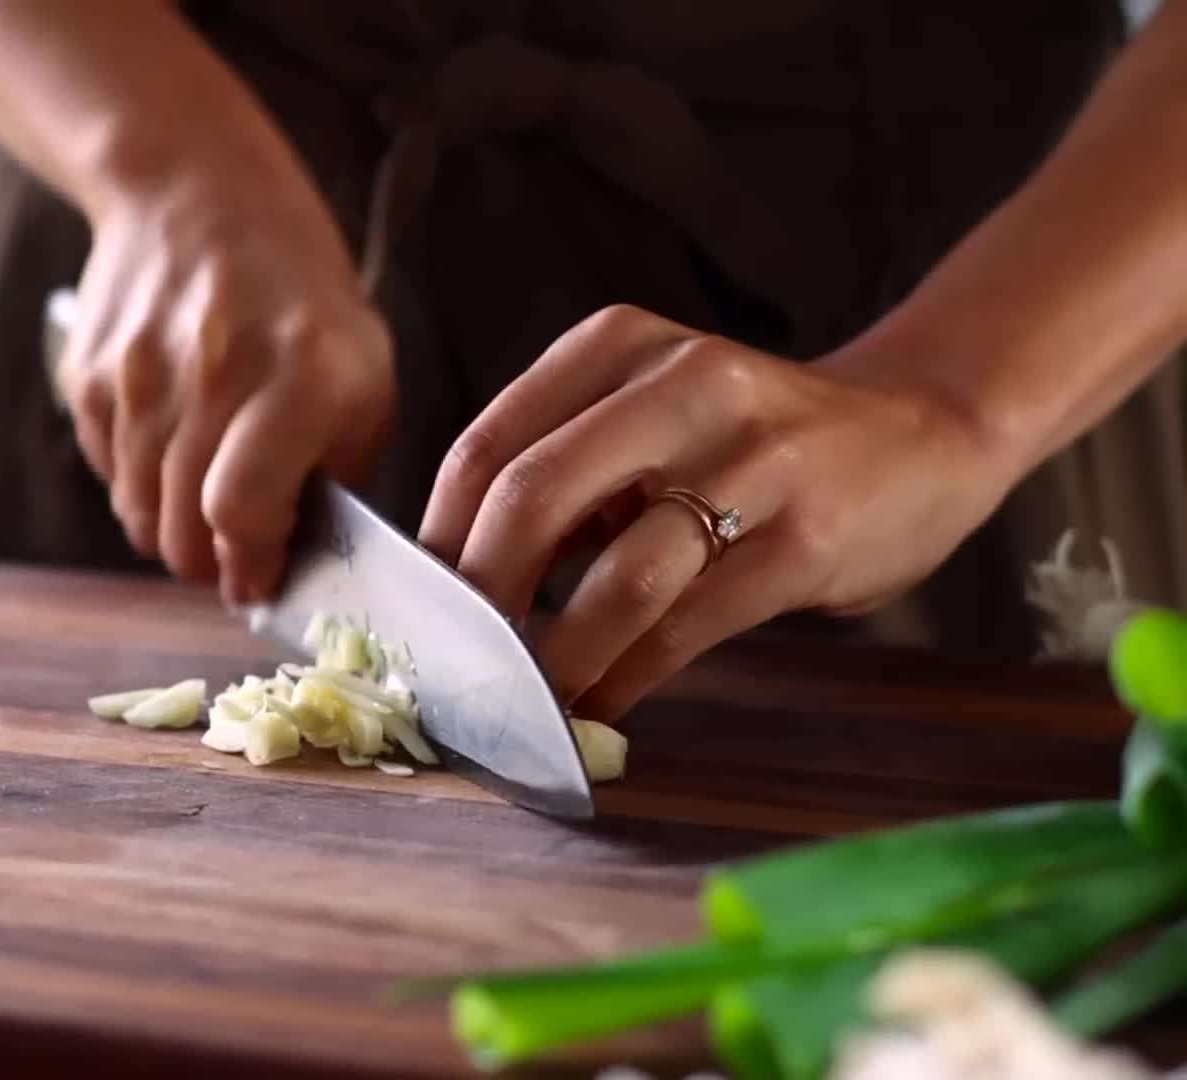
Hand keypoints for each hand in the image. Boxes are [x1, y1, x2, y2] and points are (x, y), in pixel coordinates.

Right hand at [60, 176, 394, 603]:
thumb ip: (336, 474)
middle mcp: (214, 373)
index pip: (242, 514)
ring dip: (173, 530)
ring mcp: (140, 373)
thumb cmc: (299, 302)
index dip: (251, 566)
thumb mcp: (362, 375)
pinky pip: (109, 474)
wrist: (197, 193)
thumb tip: (285, 563)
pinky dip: (139, 485)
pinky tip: (172, 449)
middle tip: (236, 552)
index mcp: (300, 376)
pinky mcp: (90, 374)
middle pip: (184, 530)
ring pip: (139, 514)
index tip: (260, 578)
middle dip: (213, 563)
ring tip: (204, 502)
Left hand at [418, 305, 1015, 721]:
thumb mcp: (650, 414)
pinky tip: (601, 704)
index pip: (489, 446)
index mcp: (620, 345)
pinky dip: (628, 676)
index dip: (439, 542)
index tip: (418, 608)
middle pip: (534, 498)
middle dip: (480, 598)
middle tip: (458, 661)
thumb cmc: (754, 441)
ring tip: (525, 698)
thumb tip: (457, 581)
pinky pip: (689, 623)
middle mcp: (684, 384)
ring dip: (556, 654)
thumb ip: (564, 471)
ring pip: (618, 574)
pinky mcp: (808, 537)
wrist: (923, 433)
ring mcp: (755, 458)